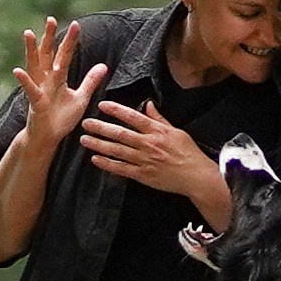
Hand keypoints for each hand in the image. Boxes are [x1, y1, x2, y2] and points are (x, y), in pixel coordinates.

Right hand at [12, 18, 109, 149]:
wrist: (48, 138)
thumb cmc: (61, 118)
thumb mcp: (80, 98)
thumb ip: (90, 81)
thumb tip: (103, 65)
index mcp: (58, 77)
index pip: (65, 55)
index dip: (70, 40)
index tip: (76, 24)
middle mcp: (46, 79)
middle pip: (47, 54)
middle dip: (49, 36)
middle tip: (50, 18)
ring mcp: (39, 89)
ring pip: (35, 66)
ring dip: (32, 50)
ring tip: (29, 33)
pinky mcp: (36, 102)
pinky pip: (30, 89)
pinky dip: (24, 80)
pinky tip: (17, 70)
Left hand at [79, 99, 232, 227]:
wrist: (196, 176)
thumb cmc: (188, 153)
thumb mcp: (176, 131)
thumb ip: (159, 119)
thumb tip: (148, 105)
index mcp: (157, 131)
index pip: (133, 117)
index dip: (116, 110)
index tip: (103, 105)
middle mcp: (148, 144)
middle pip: (120, 134)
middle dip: (101, 127)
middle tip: (86, 123)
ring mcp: (144, 160)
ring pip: (117, 151)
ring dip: (99, 144)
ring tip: (85, 139)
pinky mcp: (142, 175)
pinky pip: (121, 168)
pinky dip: (107, 164)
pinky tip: (95, 159)